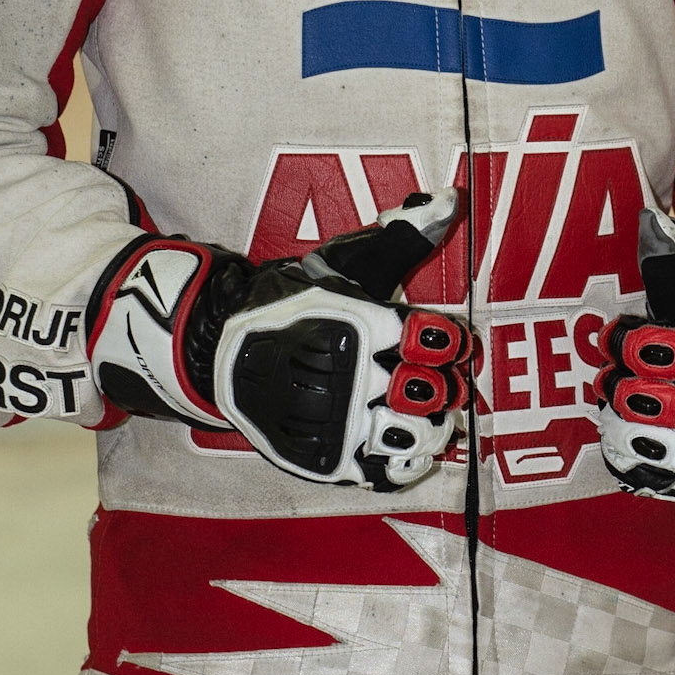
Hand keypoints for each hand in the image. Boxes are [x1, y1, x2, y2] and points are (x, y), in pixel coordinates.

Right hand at [87, 190, 469, 489]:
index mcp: (367, 323)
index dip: (451, 342)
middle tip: (435, 380)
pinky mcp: (325, 458)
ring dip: (430, 428)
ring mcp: (340, 422)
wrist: (223, 345)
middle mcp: (355, 375)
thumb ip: (404, 233)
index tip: (443, 341)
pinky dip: (402, 465)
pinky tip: (399, 446)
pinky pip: (383, 475)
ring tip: (422, 415)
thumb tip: (451, 200)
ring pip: (414, 437)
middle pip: (434, 394)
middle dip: (444, 386)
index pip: (438, 340)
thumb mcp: (348, 260)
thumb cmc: (296, 299)